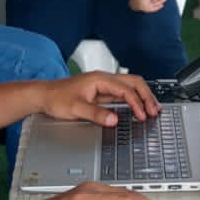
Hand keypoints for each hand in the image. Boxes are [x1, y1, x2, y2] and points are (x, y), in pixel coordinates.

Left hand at [41, 71, 159, 125]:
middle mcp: (104, 79)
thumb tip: (113, 119)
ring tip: (152, 108)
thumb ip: (96, 114)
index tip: (142, 115)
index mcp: (100, 79)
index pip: (126, 89)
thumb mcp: (75, 108)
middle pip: (134, 82)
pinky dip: (134, 99)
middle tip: (155, 110)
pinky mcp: (102, 92)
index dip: (136, 103)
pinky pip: (123, 93)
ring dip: (143, 96)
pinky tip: (138, 108)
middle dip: (147, 96)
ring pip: (130, 86)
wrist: (44, 96)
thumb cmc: (56, 98)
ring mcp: (104, 85)